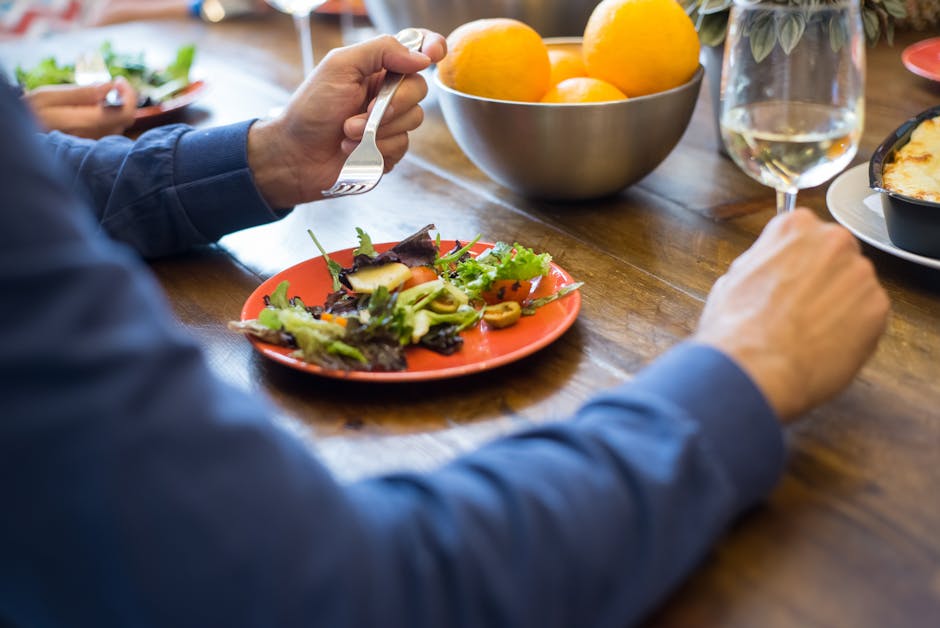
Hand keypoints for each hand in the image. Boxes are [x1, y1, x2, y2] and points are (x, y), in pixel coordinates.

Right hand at [22, 79, 137, 138]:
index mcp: (81, 123)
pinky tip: (95, 106)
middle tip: (114, 84)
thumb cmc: (32, 111)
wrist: (22, 133)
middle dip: (124, 99)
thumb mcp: (49, 96)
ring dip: (116, 107)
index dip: (128, 96)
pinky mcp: (92, 145)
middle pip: (125, 120)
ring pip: (119, 125)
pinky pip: (110, 129)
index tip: (119, 81)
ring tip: (101, 94)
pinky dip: (108, 115)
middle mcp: (92, 137)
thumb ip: (82, 93)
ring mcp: (93, 143)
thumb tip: (111, 86)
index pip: (123, 114)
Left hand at [247, 30, 447, 207]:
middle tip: (362, 112)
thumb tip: (420, 57)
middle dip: (392, 103)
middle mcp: (387, 93)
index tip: (432, 56)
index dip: (431, 48)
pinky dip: (377, 150)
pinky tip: (354, 151)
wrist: (295, 156)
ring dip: (377, 130)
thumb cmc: (311, 110)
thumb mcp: (340, 67)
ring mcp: (390, 123)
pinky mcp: (389, 151)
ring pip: (413, 120)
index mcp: (377, 68)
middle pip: (419, 89)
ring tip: (347, 134)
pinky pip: (403, 147)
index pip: (415, 51)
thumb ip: (380, 51)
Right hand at [695, 209, 889, 420]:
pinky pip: (868, 314)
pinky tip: (826, 343)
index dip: (793, 261)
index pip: (804, 234)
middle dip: (822, 278)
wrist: (757, 367)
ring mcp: (860, 273)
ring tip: (810, 331)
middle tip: (799, 307)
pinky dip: (853, 329)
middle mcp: (833, 241)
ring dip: (839, 304)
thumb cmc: (738, 327)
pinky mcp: (878, 307)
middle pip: (835, 255)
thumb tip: (768, 272)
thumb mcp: (732, 280)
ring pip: (854, 286)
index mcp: (795, 227)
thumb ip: (761, 264)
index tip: (789, 278)